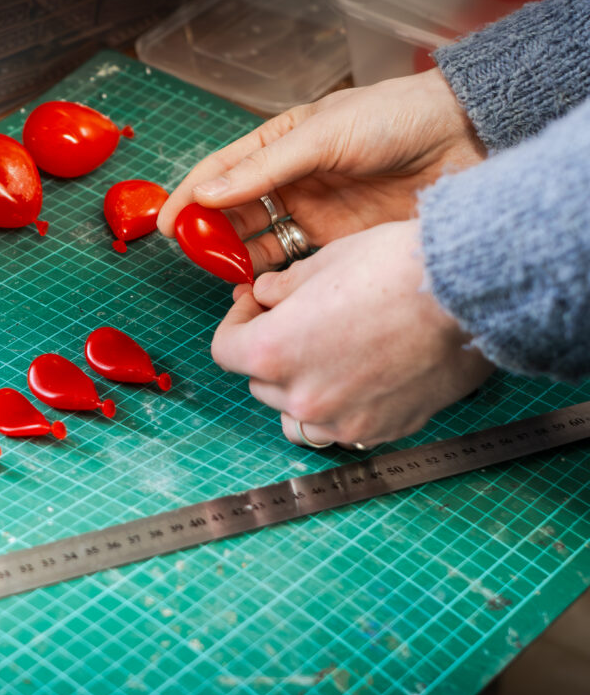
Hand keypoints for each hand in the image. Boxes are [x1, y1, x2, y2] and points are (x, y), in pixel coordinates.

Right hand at [158, 69, 486, 271]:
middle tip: (190, 255)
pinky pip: (292, 260)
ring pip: (258, 239)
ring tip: (217, 272)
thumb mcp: (324, 136)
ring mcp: (312, 211)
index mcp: (279, 141)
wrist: (464, 139)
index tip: (165, 225)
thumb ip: (265, 168)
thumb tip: (208, 194)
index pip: (221, 171)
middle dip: (208, 232)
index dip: (189, 197)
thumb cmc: (394, 119)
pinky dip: (271, 273)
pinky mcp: (336, 240)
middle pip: (233, 210)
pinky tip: (255, 283)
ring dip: (235, 255)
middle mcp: (289, 178)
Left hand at [211, 221, 494, 447]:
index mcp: (275, 352)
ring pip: (296, 413)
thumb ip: (283, 287)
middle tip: (296, 319)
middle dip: (270, 351)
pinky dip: (341, 405)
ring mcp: (343, 421)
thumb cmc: (395, 268)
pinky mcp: (381, 431)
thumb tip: (265, 294)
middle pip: (260, 382)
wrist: (468, 292)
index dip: (236, 323)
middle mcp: (302, 395)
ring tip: (328, 353)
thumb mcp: (323, 263)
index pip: (224, 351)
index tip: (254, 306)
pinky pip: (341, 426)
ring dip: (300, 386)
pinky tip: (365, 372)